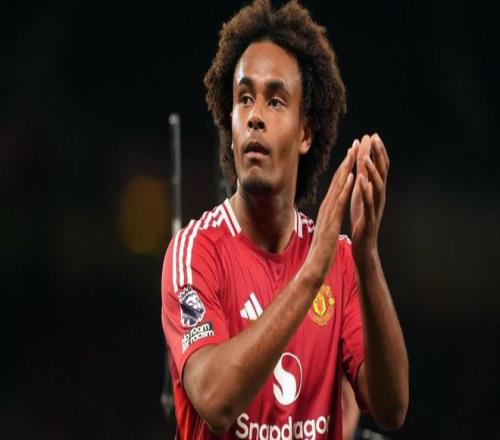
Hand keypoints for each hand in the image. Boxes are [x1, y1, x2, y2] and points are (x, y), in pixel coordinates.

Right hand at [307, 142, 357, 281]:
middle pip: (337, 181)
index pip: (337, 185)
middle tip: (355, 144)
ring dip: (346, 169)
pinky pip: (339, 202)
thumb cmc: (320, 250)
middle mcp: (326, 208)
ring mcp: (328, 214)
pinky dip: (345, 189)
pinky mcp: (331, 221)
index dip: (345, 169)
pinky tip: (352, 177)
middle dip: (347, 162)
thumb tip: (332, 211)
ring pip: (338, 187)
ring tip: (354, 153)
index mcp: (327, 209)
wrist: (314, 267)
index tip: (352, 155)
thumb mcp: (326, 229)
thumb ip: (329, 218)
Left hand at [350, 134, 389, 265]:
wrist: (364, 245)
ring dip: (372, 171)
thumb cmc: (362, 219)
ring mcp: (376, 207)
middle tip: (374, 137)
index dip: (376, 151)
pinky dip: (365, 191)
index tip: (372, 135)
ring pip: (377, 186)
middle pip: (381, 172)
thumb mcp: (362, 196)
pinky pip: (368, 202)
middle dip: (378, 154)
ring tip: (365, 157)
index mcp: (375, 190)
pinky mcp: (369, 218)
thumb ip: (364, 180)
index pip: (378, 167)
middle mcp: (379, 196)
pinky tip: (360, 181)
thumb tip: (364, 162)